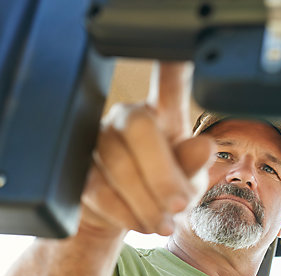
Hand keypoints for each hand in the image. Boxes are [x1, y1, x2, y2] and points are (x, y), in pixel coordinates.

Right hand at [79, 62, 215, 238]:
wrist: (123, 220)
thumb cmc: (161, 191)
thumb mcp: (188, 182)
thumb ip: (194, 165)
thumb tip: (203, 147)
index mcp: (162, 113)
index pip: (169, 82)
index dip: (172, 64)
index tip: (178, 46)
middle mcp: (127, 118)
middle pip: (139, 128)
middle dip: (162, 174)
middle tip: (179, 206)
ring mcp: (97, 140)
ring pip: (118, 164)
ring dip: (146, 202)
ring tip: (163, 224)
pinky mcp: (77, 169)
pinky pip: (98, 188)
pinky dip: (124, 212)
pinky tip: (139, 223)